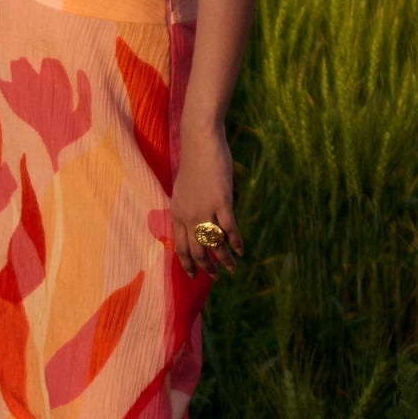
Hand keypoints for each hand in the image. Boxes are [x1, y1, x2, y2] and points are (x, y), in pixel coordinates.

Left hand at [170, 122, 243, 280]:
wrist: (200, 142)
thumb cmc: (195, 164)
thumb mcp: (184, 190)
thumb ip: (188, 208)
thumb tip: (195, 223)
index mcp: (177, 212)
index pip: (179, 245)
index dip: (187, 263)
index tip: (193, 275)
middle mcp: (188, 215)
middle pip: (196, 250)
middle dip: (206, 267)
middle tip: (215, 276)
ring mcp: (204, 209)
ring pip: (213, 243)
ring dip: (224, 259)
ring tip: (232, 268)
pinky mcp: (221, 202)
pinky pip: (229, 229)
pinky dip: (235, 242)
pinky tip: (241, 250)